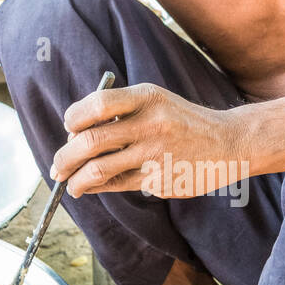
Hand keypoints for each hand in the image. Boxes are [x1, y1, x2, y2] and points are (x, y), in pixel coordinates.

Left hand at [52, 82, 248, 197]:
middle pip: (91, 141)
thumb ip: (120, 113)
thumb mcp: (156, 102)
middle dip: (64, 157)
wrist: (228, 142)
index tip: (68, 127)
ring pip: (99, 169)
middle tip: (57, 166)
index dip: (74, 118)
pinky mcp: (159, 179)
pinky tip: (92, 187)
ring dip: (75, 179)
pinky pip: (117, 184)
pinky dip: (98, 187)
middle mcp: (151, 124)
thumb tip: (74, 134)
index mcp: (147, 97)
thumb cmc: (182, 121)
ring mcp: (155, 154)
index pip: (97, 104)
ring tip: (69, 183)